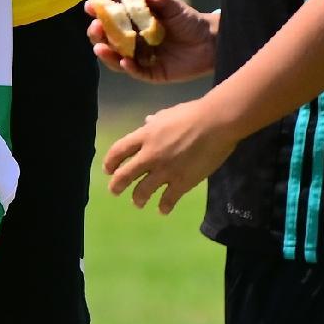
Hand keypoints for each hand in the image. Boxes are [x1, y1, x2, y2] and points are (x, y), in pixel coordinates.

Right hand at [85, 0, 218, 83]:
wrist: (211, 41)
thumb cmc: (189, 21)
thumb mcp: (172, 6)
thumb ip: (156, 0)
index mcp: (134, 21)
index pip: (111, 17)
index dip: (99, 12)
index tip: (90, 6)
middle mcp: (134, 40)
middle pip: (108, 39)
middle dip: (98, 34)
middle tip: (95, 28)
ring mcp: (141, 57)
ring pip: (117, 58)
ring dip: (107, 54)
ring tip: (100, 48)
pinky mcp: (152, 73)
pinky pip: (136, 72)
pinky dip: (129, 68)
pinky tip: (124, 62)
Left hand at [102, 96, 236, 213]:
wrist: (216, 124)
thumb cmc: (193, 114)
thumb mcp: (168, 113)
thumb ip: (155, 122)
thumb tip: (147, 122)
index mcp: (145, 136)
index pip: (119, 151)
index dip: (110, 162)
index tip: (108, 170)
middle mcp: (150, 155)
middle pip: (125, 175)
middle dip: (117, 185)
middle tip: (115, 191)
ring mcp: (165, 171)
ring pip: (142, 191)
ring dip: (138, 198)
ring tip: (138, 202)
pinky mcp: (182, 182)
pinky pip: (168, 199)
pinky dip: (163, 207)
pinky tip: (163, 210)